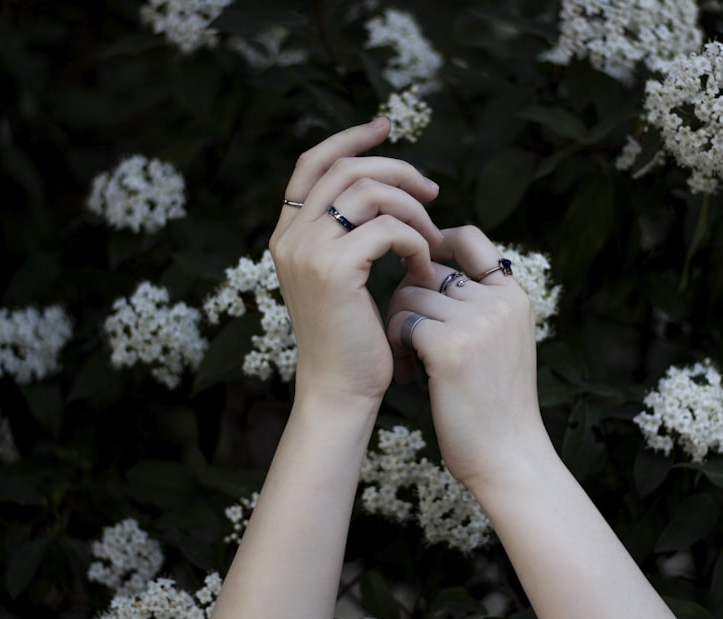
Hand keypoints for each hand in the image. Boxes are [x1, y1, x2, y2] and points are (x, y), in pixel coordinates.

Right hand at [271, 118, 442, 404]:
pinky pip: (389, 229)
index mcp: (288, 233)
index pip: (313, 163)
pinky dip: (418, 243)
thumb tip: (386, 189)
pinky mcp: (334, 268)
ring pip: (372, 193)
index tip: (385, 125)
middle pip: (348, 169)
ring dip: (414, 211)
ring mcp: (308, 250)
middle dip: (398, 171)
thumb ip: (349, 233)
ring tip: (433, 242)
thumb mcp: (344, 276)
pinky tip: (424, 271)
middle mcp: (290, 236)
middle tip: (434, 192)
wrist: (341, 389)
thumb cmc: (352, 339)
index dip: (349, 138)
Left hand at [386, 226, 545, 485]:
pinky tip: (409, 376)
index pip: (469, 238)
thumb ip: (477, 305)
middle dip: (407, 301)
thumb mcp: (500, 343)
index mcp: (513, 296)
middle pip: (426, 271)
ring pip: (408, 295)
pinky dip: (396, 347)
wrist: (508, 455)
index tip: (416, 272)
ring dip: (397, 327)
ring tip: (409, 364)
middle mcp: (498, 301)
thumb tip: (422, 270)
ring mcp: (476, 321)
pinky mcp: (450, 346)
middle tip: (408, 341)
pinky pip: (401, 322)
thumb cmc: (495, 405)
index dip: (434, 245)